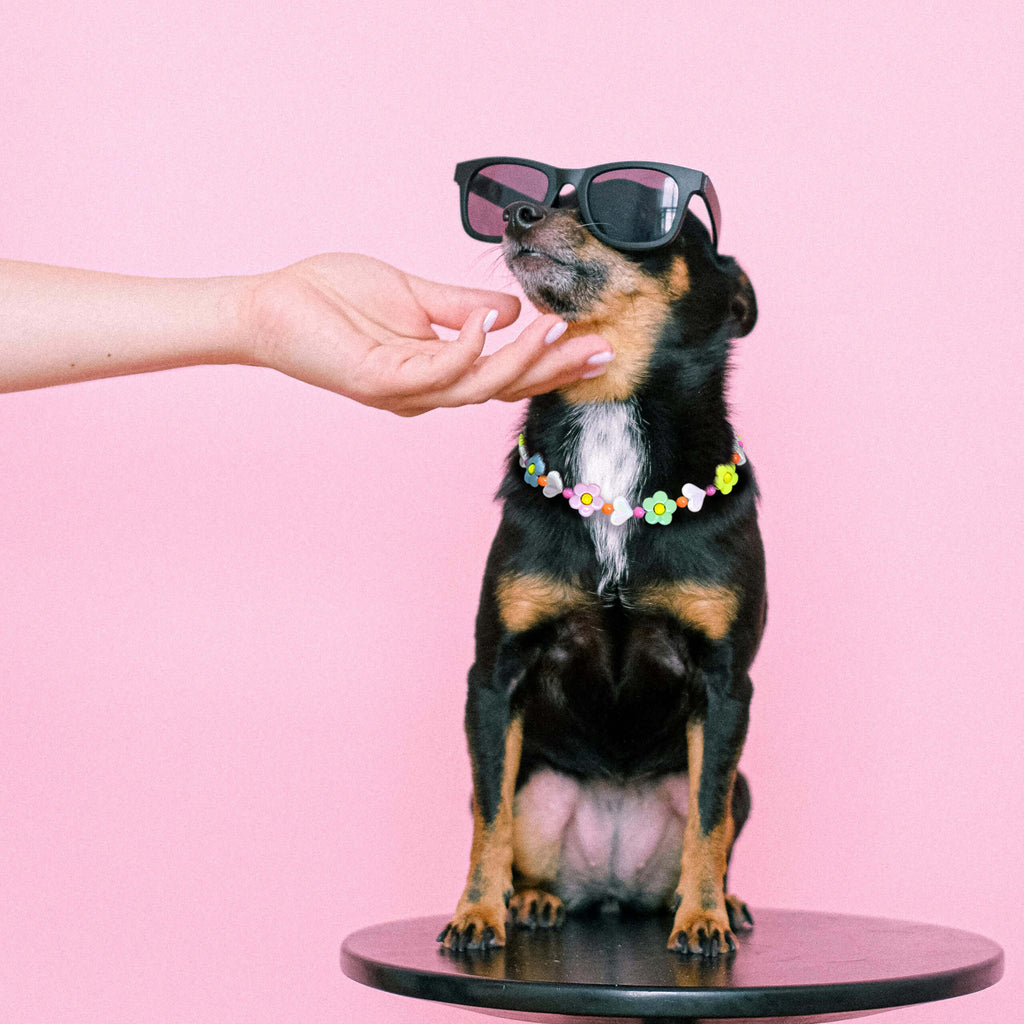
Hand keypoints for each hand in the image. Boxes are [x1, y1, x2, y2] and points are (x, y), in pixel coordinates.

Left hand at [244, 253, 612, 415]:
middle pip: (504, 387)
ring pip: (479, 386)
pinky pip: (438, 371)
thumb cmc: (334, 298)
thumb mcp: (415, 295)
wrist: (273, 305)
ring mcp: (406, 390)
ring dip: (524, 360)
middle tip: (602, 349)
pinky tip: (494, 322)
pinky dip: (471, 347)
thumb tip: (512, 308)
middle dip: (555, 369)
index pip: (505, 371)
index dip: (550, 360)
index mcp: (438, 369)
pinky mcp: (383, 381)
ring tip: (559, 330)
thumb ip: (463, 305)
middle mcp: (427, 389)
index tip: (592, 340)